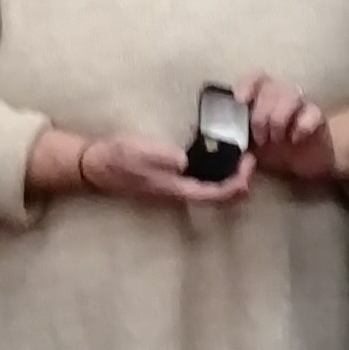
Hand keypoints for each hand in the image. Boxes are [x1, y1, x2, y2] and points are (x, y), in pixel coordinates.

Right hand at [73, 131, 255, 206]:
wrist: (96, 164)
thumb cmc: (118, 158)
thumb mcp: (139, 152)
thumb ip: (162, 156)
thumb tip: (185, 160)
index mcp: (176, 189)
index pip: (216, 195)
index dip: (237, 184)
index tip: (250, 164)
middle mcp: (180, 193)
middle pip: (219, 197)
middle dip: (240, 183)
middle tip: (252, 160)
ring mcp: (176, 188)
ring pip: (212, 191)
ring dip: (230, 179)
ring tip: (242, 157)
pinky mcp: (172, 179)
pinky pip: (202, 181)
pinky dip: (217, 172)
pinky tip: (220, 155)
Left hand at [238, 73, 336, 181]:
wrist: (305, 163)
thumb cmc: (274, 150)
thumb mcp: (250, 144)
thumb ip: (236, 134)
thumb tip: (219, 134)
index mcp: (262, 98)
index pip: (255, 77)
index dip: (247, 85)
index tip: (240, 102)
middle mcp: (281, 95)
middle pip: (271, 87)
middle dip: (261, 114)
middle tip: (260, 138)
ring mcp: (302, 104)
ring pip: (291, 95)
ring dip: (279, 118)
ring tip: (276, 140)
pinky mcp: (318, 117)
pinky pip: (312, 112)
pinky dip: (301, 126)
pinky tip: (295, 139)